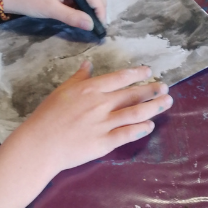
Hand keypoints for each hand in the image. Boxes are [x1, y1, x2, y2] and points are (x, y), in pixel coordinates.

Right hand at [4, 62, 171, 177]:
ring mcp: (104, 123)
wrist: (40, 143)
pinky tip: (150, 125)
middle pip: (132, 94)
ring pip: (136, 112)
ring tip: (166, 102)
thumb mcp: (62, 91)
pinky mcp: (104, 142)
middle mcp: (100, 104)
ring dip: (154, 107)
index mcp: (89, 89)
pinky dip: (141, 128)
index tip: (148, 71)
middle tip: (165, 87)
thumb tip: (89, 64)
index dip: (137, 73)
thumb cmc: (47, 116)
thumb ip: (78, 77)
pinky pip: (128, 133)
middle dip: (152, 90)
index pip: (119, 78)